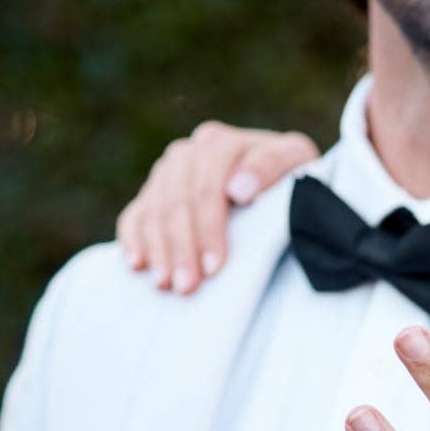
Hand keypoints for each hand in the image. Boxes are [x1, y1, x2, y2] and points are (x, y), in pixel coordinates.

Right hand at [115, 121, 318, 291]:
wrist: (281, 178)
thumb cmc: (292, 175)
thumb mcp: (296, 162)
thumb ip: (272, 165)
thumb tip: (237, 189)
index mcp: (220, 144)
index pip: (206, 188)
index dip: (208, 228)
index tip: (215, 266)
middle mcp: (188, 153)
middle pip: (176, 202)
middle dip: (181, 247)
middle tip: (188, 286)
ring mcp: (168, 172)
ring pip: (153, 210)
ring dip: (158, 250)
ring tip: (166, 284)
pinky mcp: (154, 192)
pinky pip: (135, 215)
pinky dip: (133, 239)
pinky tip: (136, 264)